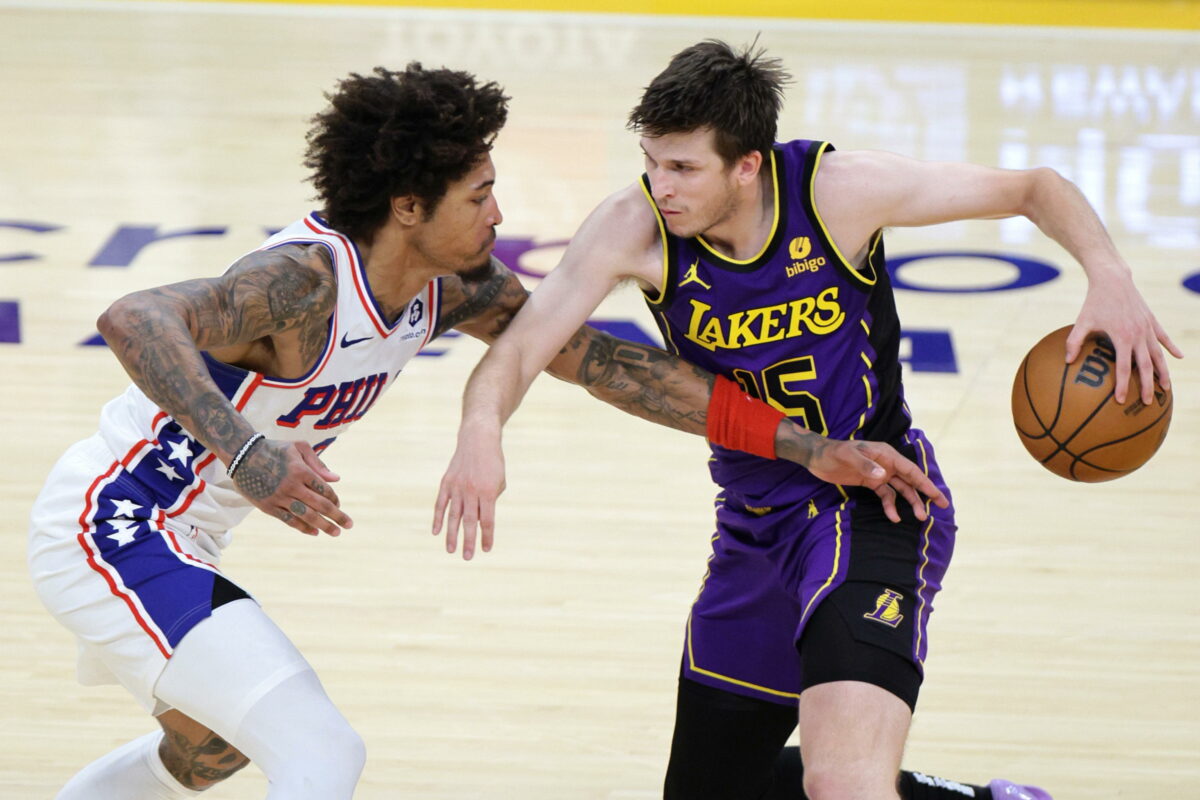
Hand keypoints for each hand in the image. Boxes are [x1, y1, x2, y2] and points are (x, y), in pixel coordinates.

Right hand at [231, 439, 351, 535]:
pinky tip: (314, 532)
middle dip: (336, 516)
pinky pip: (288, 520)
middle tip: (348, 525)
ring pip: (306, 515)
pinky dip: (302, 527)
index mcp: (301, 470)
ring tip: (335, 533)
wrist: (242, 455)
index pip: (324, 489)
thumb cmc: (274, 449)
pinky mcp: (268, 506)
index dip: (334, 499)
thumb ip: (318, 464)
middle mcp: (292, 485)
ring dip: (323, 526)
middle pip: (319, 505)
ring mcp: (279, 497)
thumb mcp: (298, 447)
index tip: (338, 504)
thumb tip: (337, 479)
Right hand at [432, 431, 505, 559]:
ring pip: (453, 515)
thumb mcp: (499, 481)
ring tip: (451, 550)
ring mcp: (457, 486)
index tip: (486, 549)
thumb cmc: (493, 463)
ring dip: (451, 534)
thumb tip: (480, 520)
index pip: (487, 520)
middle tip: (467, 557)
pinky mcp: (446, 482)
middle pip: (469, 521)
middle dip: (469, 541)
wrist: (478, 439)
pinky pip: (440, 503)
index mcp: (487, 492)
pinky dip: (438, 518)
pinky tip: (436, 532)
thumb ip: (491, 501)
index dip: (487, 536)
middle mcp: (471, 491)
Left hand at [779, 427, 949, 522]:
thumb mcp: (849, 457)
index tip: (938, 495)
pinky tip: (894, 517)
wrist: (817, 457)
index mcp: (885, 454)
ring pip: (901, 489)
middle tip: (941, 506)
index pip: (910, 470)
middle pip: (911, 479)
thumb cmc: (833, 453)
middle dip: (926, 493)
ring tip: (920, 517)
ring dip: (911, 502)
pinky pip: (886, 495)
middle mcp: (886, 464)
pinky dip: (891, 506)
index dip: (925, 482)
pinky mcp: (870, 482)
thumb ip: (865, 466)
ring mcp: (879, 473)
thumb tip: (883, 475)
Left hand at [1067, 276, 1182, 403]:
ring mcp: (1147, 328)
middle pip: (1146, 366)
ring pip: (1159, 355)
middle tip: (1147, 402)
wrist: (1114, 279)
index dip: (1122, 386)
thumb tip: (1067, 361)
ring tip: (1165, 388)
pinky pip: (1164, 337)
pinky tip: (1179, 357)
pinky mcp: (1152, 321)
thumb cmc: (1095, 302)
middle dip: (1147, 386)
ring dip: (1163, 372)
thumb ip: (1074, 342)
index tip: (1121, 401)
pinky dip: (1171, 348)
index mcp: (1122, 337)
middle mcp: (1139, 335)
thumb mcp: (1082, 322)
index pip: (1124, 367)